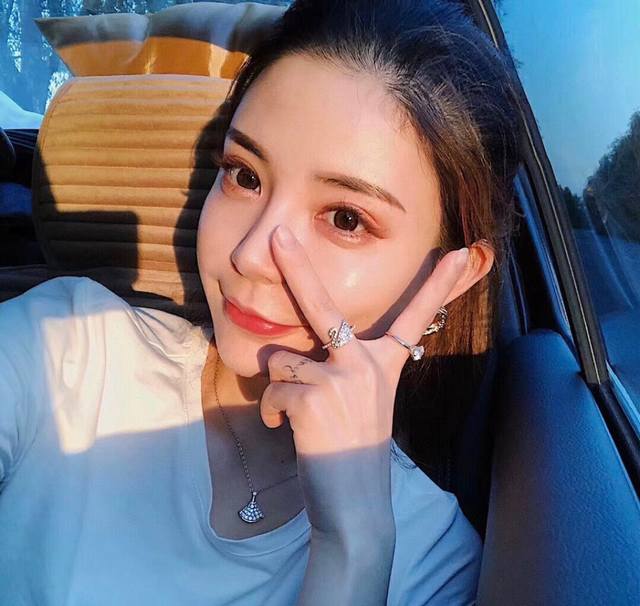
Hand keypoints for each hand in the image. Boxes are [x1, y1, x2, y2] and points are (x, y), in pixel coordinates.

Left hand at [260, 223, 468, 536]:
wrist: (354, 504)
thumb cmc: (354, 452)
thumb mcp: (359, 403)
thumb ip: (339, 370)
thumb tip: (294, 355)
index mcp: (386, 364)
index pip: (417, 316)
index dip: (439, 283)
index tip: (461, 253)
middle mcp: (368, 364)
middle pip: (324, 305)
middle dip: (298, 265)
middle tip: (279, 234)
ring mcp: (341, 378)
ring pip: (282, 360)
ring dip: (281, 388)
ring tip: (300, 417)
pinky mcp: (314, 397)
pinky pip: (273, 390)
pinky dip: (273, 412)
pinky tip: (289, 432)